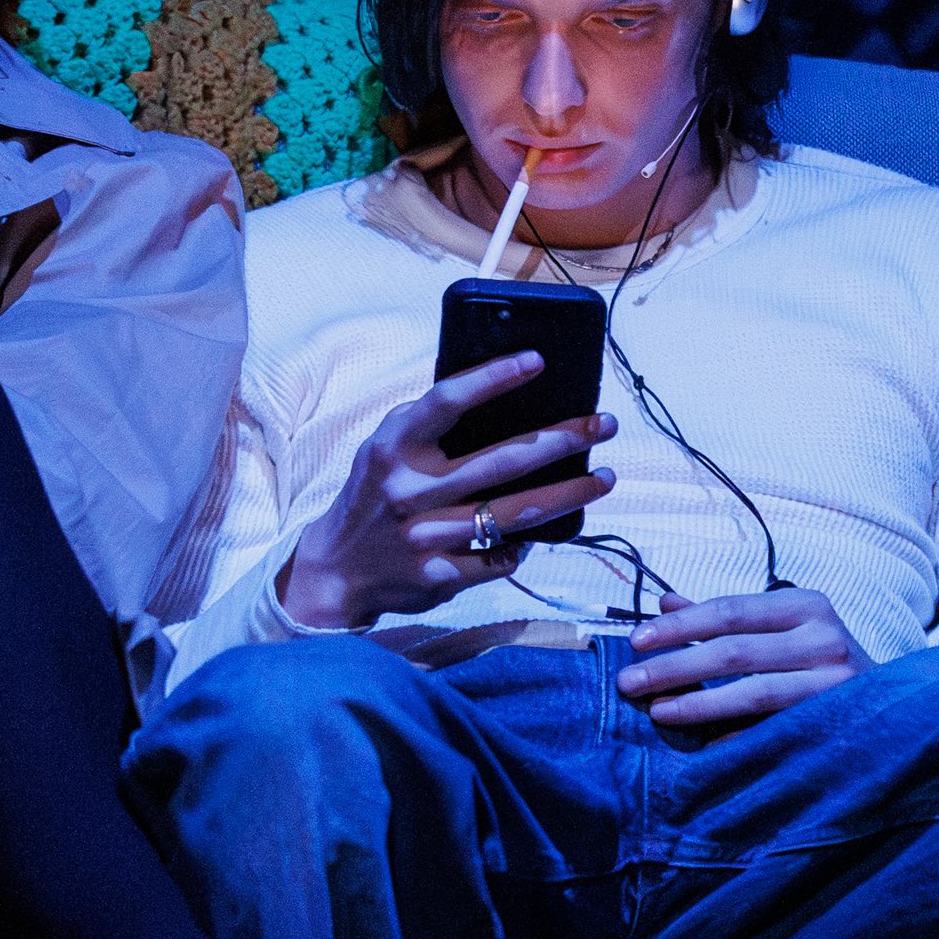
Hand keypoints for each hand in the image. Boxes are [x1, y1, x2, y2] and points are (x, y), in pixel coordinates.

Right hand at [277, 352, 618, 628]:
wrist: (334, 570)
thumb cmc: (374, 497)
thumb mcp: (384, 450)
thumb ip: (425, 425)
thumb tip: (494, 393)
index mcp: (395, 448)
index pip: (447, 401)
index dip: (493, 378)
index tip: (538, 361)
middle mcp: (410, 490)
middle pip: (501, 461)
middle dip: (561, 440)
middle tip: (603, 425)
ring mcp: (426, 536)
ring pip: (514, 514)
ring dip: (568, 494)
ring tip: (604, 478)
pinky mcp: (439, 576)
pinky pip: (500, 557)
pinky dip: (522, 545)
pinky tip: (541, 534)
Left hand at [617, 585, 861, 730]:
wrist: (893, 708)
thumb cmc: (821, 662)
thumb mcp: (779, 630)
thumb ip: (723, 619)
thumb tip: (664, 604)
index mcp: (805, 605)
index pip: (729, 610)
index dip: (680, 627)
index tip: (636, 642)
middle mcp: (825, 636)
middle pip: (734, 650)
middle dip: (676, 667)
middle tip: (630, 683)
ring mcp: (835, 680)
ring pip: (754, 692)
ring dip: (699, 704)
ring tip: (658, 712)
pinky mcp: (836, 719)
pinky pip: (773, 730)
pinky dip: (734, 737)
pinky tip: (702, 744)